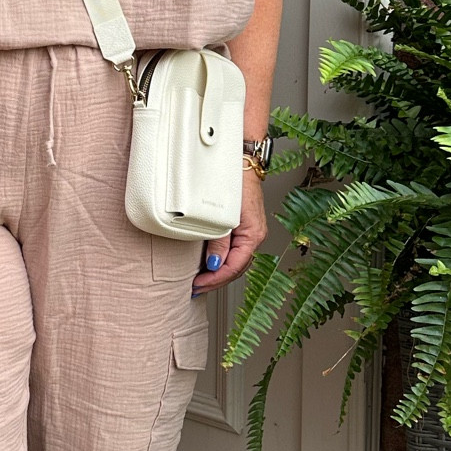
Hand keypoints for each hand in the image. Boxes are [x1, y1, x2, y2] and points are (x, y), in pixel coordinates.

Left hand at [192, 166, 266, 291]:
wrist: (242, 162)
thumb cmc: (236, 182)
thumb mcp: (225, 215)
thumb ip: (220, 241)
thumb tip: (215, 264)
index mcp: (253, 235)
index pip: (234, 266)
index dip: (216, 279)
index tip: (199, 284)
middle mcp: (254, 236)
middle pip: (236, 268)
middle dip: (216, 281)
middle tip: (196, 288)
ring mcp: (249, 232)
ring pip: (235, 261)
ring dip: (218, 273)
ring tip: (200, 281)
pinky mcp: (242, 227)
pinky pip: (233, 251)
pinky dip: (221, 261)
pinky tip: (210, 265)